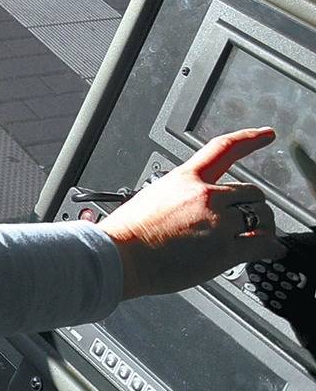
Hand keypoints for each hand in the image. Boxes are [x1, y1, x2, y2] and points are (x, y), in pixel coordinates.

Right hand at [102, 128, 288, 299]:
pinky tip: (269, 251)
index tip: (266, 135)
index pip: (223, 149)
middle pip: (252, 192)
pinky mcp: (224, 249)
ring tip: (260, 238)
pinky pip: (262, 245)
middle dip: (256, 206)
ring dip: (264, 228)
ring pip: (262, 218)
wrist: (121, 256)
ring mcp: (217, 222)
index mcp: (185, 179)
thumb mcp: (152, 197)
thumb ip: (182, 198)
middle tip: (254, 219)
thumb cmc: (129, 232)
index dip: (249, 139)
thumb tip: (198, 212)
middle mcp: (205, 196)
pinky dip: (270, 248)